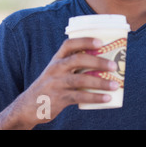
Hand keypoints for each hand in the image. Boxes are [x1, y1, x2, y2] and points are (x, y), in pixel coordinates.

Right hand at [0, 37, 119, 128]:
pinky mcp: (59, 98)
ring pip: (81, 80)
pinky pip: (80, 97)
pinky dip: (95, 98)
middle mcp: (56, 68)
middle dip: (98, 62)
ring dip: (101, 83)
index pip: (69, 44)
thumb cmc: (53, 84)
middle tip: (114, 66)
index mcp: (57, 59)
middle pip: (78, 60)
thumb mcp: (58, 70)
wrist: (29, 105)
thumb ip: (75, 64)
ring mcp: (56, 83)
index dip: (85, 41)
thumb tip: (107, 61)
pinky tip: (107, 98)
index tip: (101, 42)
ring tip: (116, 85)